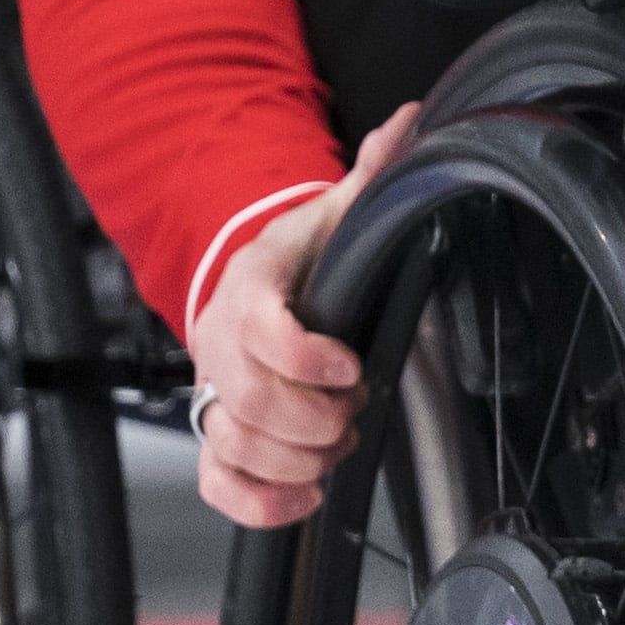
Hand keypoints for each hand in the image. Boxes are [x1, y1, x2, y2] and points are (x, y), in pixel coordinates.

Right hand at [192, 108, 414, 528]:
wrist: (249, 291)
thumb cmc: (297, 262)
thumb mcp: (334, 215)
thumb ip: (372, 176)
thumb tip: (412, 123)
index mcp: (249, 289)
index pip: (262, 330)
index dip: (306, 358)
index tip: (351, 369)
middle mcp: (219, 345)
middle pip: (250, 400)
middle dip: (313, 417)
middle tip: (352, 412)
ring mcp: (213, 393)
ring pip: (236, 444)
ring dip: (298, 458)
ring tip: (336, 443)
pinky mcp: (216, 436)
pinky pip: (218, 482)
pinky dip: (259, 501)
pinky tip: (305, 496)